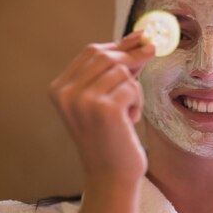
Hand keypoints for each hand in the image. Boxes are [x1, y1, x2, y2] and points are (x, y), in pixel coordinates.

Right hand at [48, 31, 154, 182]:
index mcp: (59, 88)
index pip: (90, 52)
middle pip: (106, 56)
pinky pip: (133, 88)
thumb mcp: (103, 98)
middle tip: (153, 50)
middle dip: (132, 54)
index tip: (140, 37)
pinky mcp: (105, 109)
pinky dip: (138, 102)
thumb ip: (113, 70)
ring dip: (134, 89)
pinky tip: (129, 121)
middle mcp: (66, 93)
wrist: (110, 175)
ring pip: (122, 71)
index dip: (118, 43)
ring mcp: (83, 100)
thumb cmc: (110, 136)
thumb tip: (140, 38)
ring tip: (128, 112)